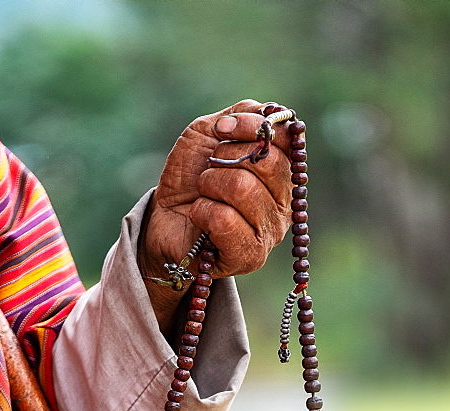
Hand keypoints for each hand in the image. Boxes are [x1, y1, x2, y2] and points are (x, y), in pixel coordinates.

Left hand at [139, 100, 292, 328]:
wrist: (163, 219)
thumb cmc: (191, 178)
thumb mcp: (210, 134)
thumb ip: (241, 116)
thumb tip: (261, 117)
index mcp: (281, 170)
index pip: (286, 138)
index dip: (251, 126)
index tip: (221, 130)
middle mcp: (284, 202)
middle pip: (266, 162)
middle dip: (225, 157)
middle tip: (209, 171)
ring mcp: (271, 231)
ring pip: (243, 189)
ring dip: (210, 186)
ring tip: (204, 196)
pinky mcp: (250, 255)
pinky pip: (225, 219)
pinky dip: (202, 211)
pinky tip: (200, 218)